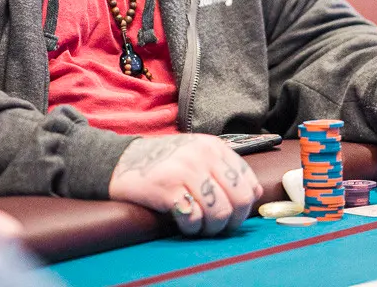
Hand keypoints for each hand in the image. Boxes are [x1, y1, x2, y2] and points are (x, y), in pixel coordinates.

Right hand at [108, 134, 263, 235]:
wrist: (120, 162)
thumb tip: (256, 192)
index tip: (232, 214)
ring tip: (199, 227)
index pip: (248, 182)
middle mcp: (204, 155)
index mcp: (214, 147)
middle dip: (232, 221)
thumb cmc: (163, 162)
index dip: (245, 206)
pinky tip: (183, 223)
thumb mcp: (197, 155)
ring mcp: (186, 170)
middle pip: (239, 199)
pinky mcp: (167, 188)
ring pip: (219, 212)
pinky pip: (193, 218)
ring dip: (211, 228)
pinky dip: (191, 228)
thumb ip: (225, 169)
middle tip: (217, 226)